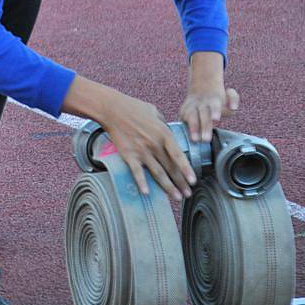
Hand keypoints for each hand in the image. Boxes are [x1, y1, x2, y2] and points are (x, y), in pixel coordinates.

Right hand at [62, 76, 196, 201]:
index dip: (186, 169)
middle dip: (180, 182)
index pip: (178, 155)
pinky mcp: (128, 155)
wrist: (112, 109)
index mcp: (163, 133)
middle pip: (170, 167)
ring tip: (175, 196)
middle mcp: (154, 144)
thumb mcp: (154, 111)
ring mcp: (141, 151)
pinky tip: (146, 193)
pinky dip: (142, 183)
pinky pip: (137, 172)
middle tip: (187, 194)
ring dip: (167, 187)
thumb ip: (163, 124)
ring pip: (157, 173)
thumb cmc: (133, 108)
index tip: (193, 181)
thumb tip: (168, 131)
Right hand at [179, 52, 239, 141]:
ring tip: (195, 139)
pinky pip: (182, 119)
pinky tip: (186, 136)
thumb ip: (233, 99)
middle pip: (202, 115)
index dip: (215, 111)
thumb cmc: (217, 97)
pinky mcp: (183, 111)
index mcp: (213, 100)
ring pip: (190, 117)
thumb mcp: (229, 94)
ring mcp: (191, 107)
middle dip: (204, 127)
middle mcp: (201, 103)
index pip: (214, 106)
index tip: (216, 119)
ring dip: (192, 128)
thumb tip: (233, 107)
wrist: (201, 84)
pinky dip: (184, 127)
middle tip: (206, 139)